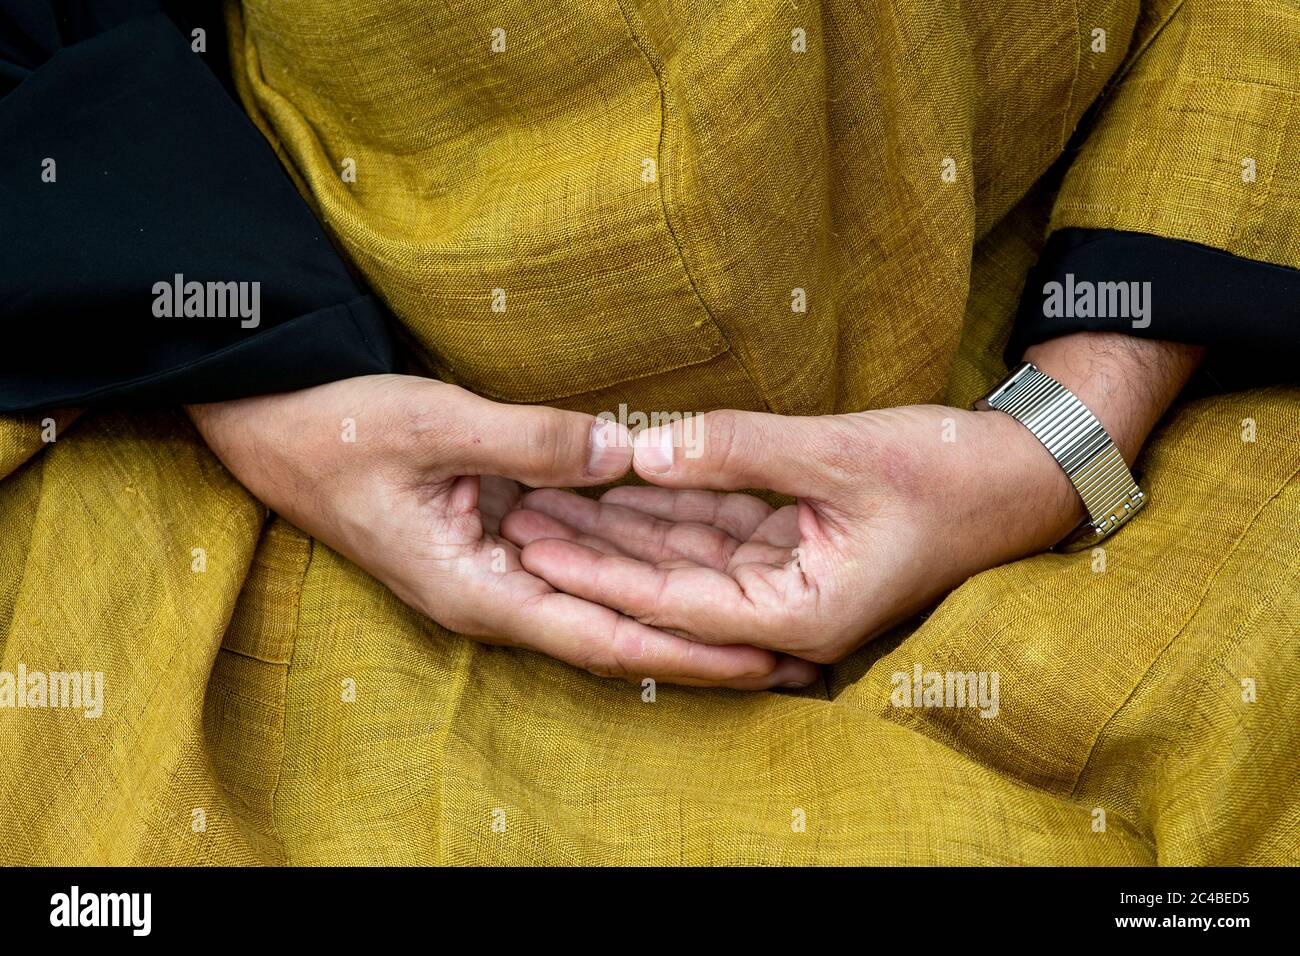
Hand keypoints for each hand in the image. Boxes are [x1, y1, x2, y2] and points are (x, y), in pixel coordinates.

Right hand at [186, 374, 819, 688]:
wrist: (273, 422)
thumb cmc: (337, 430)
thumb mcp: (436, 426)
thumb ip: (534, 440)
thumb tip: (628, 451)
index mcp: (481, 591)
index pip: (604, 639)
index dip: (685, 653)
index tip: (759, 662)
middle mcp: (497, 590)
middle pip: (617, 628)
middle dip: (701, 641)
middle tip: (793, 651)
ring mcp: (498, 561)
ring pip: (604, 588)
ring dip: (676, 596)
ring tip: (763, 604)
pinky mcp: (497, 527)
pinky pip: (579, 543)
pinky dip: (633, 543)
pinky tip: (690, 536)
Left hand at [504, 334, 1203, 665]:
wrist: (1027, 472)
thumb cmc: (950, 473)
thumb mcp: (839, 454)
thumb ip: (737, 448)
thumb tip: (643, 449)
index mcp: (802, 615)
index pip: (671, 600)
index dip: (596, 568)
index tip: (530, 539)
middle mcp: (789, 610)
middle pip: (668, 583)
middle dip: (594, 549)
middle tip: (516, 515)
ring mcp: (794, 579)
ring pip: (689, 555)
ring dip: (625, 527)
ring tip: (550, 496)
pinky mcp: (799, 546)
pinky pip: (721, 529)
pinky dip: (672, 506)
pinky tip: (618, 482)